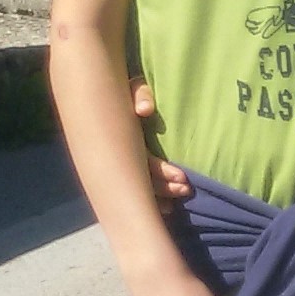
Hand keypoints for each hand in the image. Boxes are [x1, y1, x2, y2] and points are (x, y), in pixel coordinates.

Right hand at [130, 81, 191, 210]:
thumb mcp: (131, 88)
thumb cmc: (126, 93)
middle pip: (141, 180)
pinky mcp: (127, 167)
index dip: (161, 171)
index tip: (183, 177)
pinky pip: (138, 188)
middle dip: (164, 188)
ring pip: (139, 187)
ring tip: (182, 194)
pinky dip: (152, 199)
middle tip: (185, 190)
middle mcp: (121, 155)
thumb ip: (140, 93)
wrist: (108, 97)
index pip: (143, 161)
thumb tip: (145, 110)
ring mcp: (122, 163)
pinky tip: (166, 207)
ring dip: (161, 194)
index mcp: (122, 139)